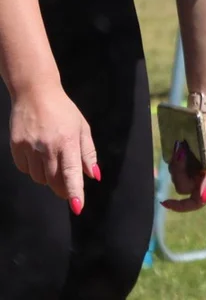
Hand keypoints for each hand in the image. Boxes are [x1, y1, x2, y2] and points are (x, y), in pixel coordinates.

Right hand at [8, 81, 98, 213]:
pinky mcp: (16, 147)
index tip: (77, 207)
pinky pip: (25, 169)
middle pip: (54, 180)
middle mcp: (47, 146)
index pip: (71, 172)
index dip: (75, 191)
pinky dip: (34, 170)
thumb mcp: (82, 128)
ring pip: (39, 178)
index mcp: (67, 141)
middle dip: (63, 190)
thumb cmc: (64, 111)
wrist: (35, 94)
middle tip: (69, 191)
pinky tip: (39, 157)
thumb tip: (93, 176)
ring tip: (54, 163)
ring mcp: (29, 147)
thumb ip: (88, 153)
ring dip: (48, 178)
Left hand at [162, 113, 205, 211]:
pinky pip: (173, 168)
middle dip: (179, 173)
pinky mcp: (184, 163)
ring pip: (176, 178)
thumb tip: (202, 199)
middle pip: (182, 188)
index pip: (195, 203)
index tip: (166, 202)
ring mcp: (191, 171)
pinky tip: (180, 149)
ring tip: (182, 149)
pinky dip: (174, 161)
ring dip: (177, 165)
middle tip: (181, 155)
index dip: (181, 206)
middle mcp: (200, 180)